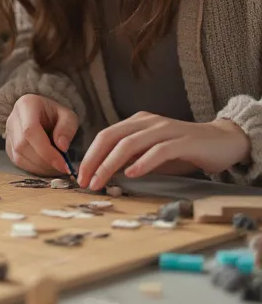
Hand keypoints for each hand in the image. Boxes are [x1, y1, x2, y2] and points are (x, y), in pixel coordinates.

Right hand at [4, 94, 78, 175]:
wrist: (42, 113)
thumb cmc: (55, 114)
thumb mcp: (68, 115)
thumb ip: (67, 127)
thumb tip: (62, 147)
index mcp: (26, 105)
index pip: (30, 131)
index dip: (46, 151)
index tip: (63, 164)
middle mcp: (12, 119)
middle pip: (22, 145)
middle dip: (45, 161)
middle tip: (63, 167)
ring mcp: (8, 134)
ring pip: (19, 156)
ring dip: (40, 167)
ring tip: (56, 166)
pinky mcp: (9, 147)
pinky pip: (18, 162)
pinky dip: (35, 168)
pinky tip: (47, 166)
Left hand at [77, 112, 250, 189]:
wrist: (223, 141)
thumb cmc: (184, 150)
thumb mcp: (151, 154)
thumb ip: (131, 158)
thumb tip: (104, 172)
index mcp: (137, 122)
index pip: (105, 136)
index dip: (90, 155)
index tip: (80, 176)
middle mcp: (148, 122)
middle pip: (112, 138)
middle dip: (95, 160)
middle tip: (85, 181)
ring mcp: (165, 129)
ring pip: (130, 143)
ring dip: (111, 164)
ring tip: (101, 181)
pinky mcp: (183, 141)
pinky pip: (158, 150)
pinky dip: (142, 162)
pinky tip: (132, 174)